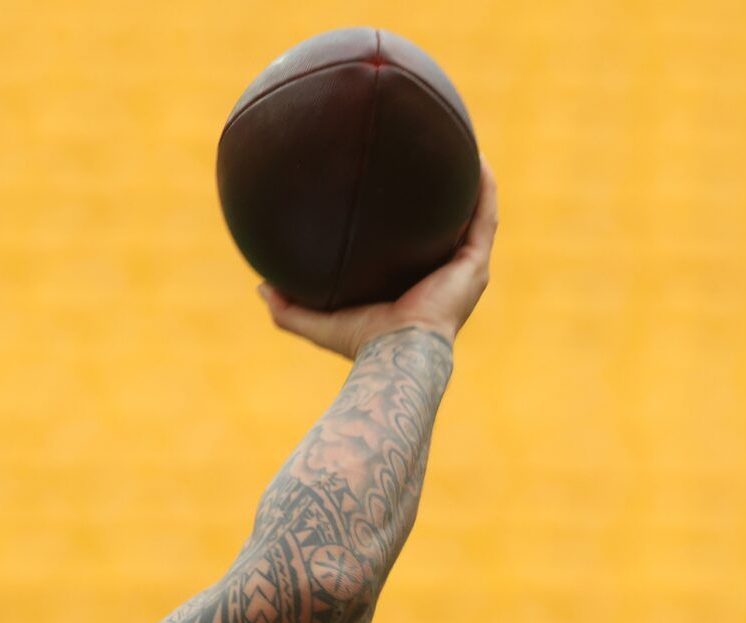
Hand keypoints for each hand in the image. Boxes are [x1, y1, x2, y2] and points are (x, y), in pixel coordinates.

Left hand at [259, 155, 497, 359]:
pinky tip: (477, 158)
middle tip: (431, 160)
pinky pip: (484, 216)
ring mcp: (465, 269)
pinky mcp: (475, 263)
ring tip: (463, 145)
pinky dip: (483, 187)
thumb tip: (261, 285)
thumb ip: (287, 306)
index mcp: (415, 287)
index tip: (397, 192)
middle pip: (449, 226)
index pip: (416, 247)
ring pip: (474, 215)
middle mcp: (445, 276)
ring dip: (472, 182)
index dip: (411, 222)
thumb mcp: (316, 321)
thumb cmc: (360, 343)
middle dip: (445, 195)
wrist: (396, 354)